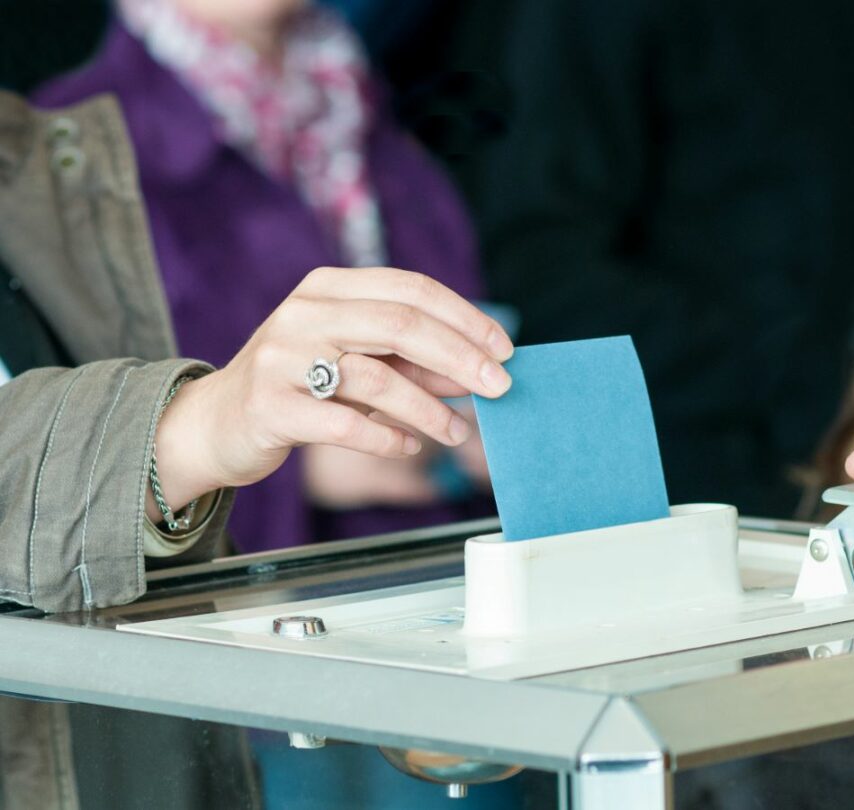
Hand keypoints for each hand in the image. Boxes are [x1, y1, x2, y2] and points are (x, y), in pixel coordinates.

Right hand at [148, 267, 513, 519]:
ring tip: (457, 432)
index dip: (465, 318)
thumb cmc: (300, 387)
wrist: (215, 423)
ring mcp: (282, 358)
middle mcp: (304, 313)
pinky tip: (410, 446)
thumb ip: (413, 363)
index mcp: (328, 288)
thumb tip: (480, 373)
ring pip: (377, 377)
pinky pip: (346, 424)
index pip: (411, 289)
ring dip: (429, 409)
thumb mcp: (356, 363)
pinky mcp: (271, 407)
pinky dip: (388, 437)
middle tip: (500, 388)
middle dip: (461, 358)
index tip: (504, 349)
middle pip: (401, 325)